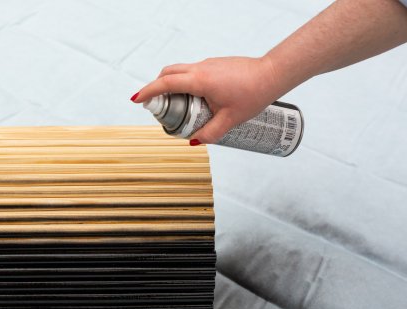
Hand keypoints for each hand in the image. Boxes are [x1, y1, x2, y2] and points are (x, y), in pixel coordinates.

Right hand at [131, 56, 282, 144]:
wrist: (273, 74)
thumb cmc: (254, 93)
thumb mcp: (230, 120)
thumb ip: (210, 133)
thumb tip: (195, 142)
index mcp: (200, 80)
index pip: (165, 83)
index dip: (148, 91)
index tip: (137, 99)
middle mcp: (201, 69)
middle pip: (168, 73)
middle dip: (156, 86)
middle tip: (154, 104)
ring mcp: (208, 64)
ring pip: (180, 70)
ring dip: (171, 84)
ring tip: (176, 105)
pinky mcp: (216, 64)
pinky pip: (193, 71)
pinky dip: (186, 82)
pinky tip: (196, 98)